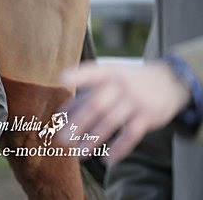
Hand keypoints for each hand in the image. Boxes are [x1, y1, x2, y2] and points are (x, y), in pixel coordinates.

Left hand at [59, 60, 191, 162]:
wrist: (170, 81)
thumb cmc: (128, 81)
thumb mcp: (110, 79)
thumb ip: (87, 94)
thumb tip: (61, 114)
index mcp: (108, 73)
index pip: (92, 72)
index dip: (78, 76)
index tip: (62, 80)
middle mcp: (120, 85)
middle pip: (97, 105)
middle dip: (78, 123)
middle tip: (62, 139)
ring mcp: (135, 100)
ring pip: (111, 122)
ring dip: (93, 140)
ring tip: (79, 154)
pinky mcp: (148, 116)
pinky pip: (131, 134)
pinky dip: (119, 148)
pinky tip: (107, 160)